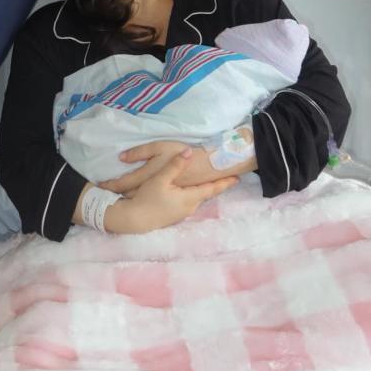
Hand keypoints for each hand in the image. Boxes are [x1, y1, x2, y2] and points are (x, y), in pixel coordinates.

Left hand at [101, 140, 203, 192]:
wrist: (209, 165)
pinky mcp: (173, 198)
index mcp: (149, 176)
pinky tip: (138, 197)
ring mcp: (163, 196)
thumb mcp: (160, 147)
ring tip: (114, 197)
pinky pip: (151, 198)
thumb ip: (140, 152)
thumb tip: (121, 157)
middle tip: (101, 192)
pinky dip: (141, 198)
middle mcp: (154, 189)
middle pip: (130, 194)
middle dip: (116, 194)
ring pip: (140, 198)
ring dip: (127, 198)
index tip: (98, 186)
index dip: (111, 185)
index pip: (124, 183)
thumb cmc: (183, 153)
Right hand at [108, 152, 237, 232]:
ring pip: (198, 198)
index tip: (237, 177)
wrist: (133, 220)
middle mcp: (189, 207)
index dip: (224, 182)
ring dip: (204, 189)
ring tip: (212, 180)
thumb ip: (176, 165)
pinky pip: (190, 201)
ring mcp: (182, 212)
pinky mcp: (175, 214)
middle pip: (206, 194)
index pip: (211, 189)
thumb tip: (189, 151)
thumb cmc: (147, 198)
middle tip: (227, 176)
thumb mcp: (160, 179)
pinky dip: (195, 193)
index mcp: (189, 198)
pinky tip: (192, 189)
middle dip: (216, 185)